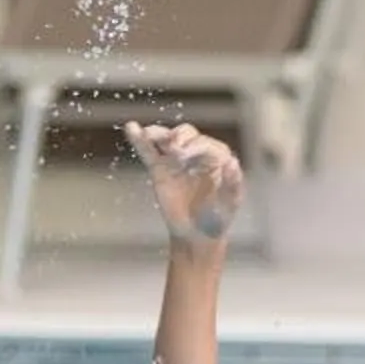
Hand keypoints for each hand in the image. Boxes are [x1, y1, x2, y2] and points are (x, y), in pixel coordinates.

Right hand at [124, 122, 244, 246]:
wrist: (196, 235)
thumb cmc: (217, 218)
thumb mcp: (229, 203)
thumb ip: (232, 183)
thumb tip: (232, 161)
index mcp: (217, 157)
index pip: (206, 144)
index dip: (196, 146)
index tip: (184, 156)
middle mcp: (197, 153)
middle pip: (187, 135)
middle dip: (179, 138)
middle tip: (174, 152)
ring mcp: (176, 160)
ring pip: (167, 139)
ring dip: (158, 133)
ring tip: (149, 135)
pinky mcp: (160, 169)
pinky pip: (149, 152)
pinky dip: (140, 140)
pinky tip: (131, 128)